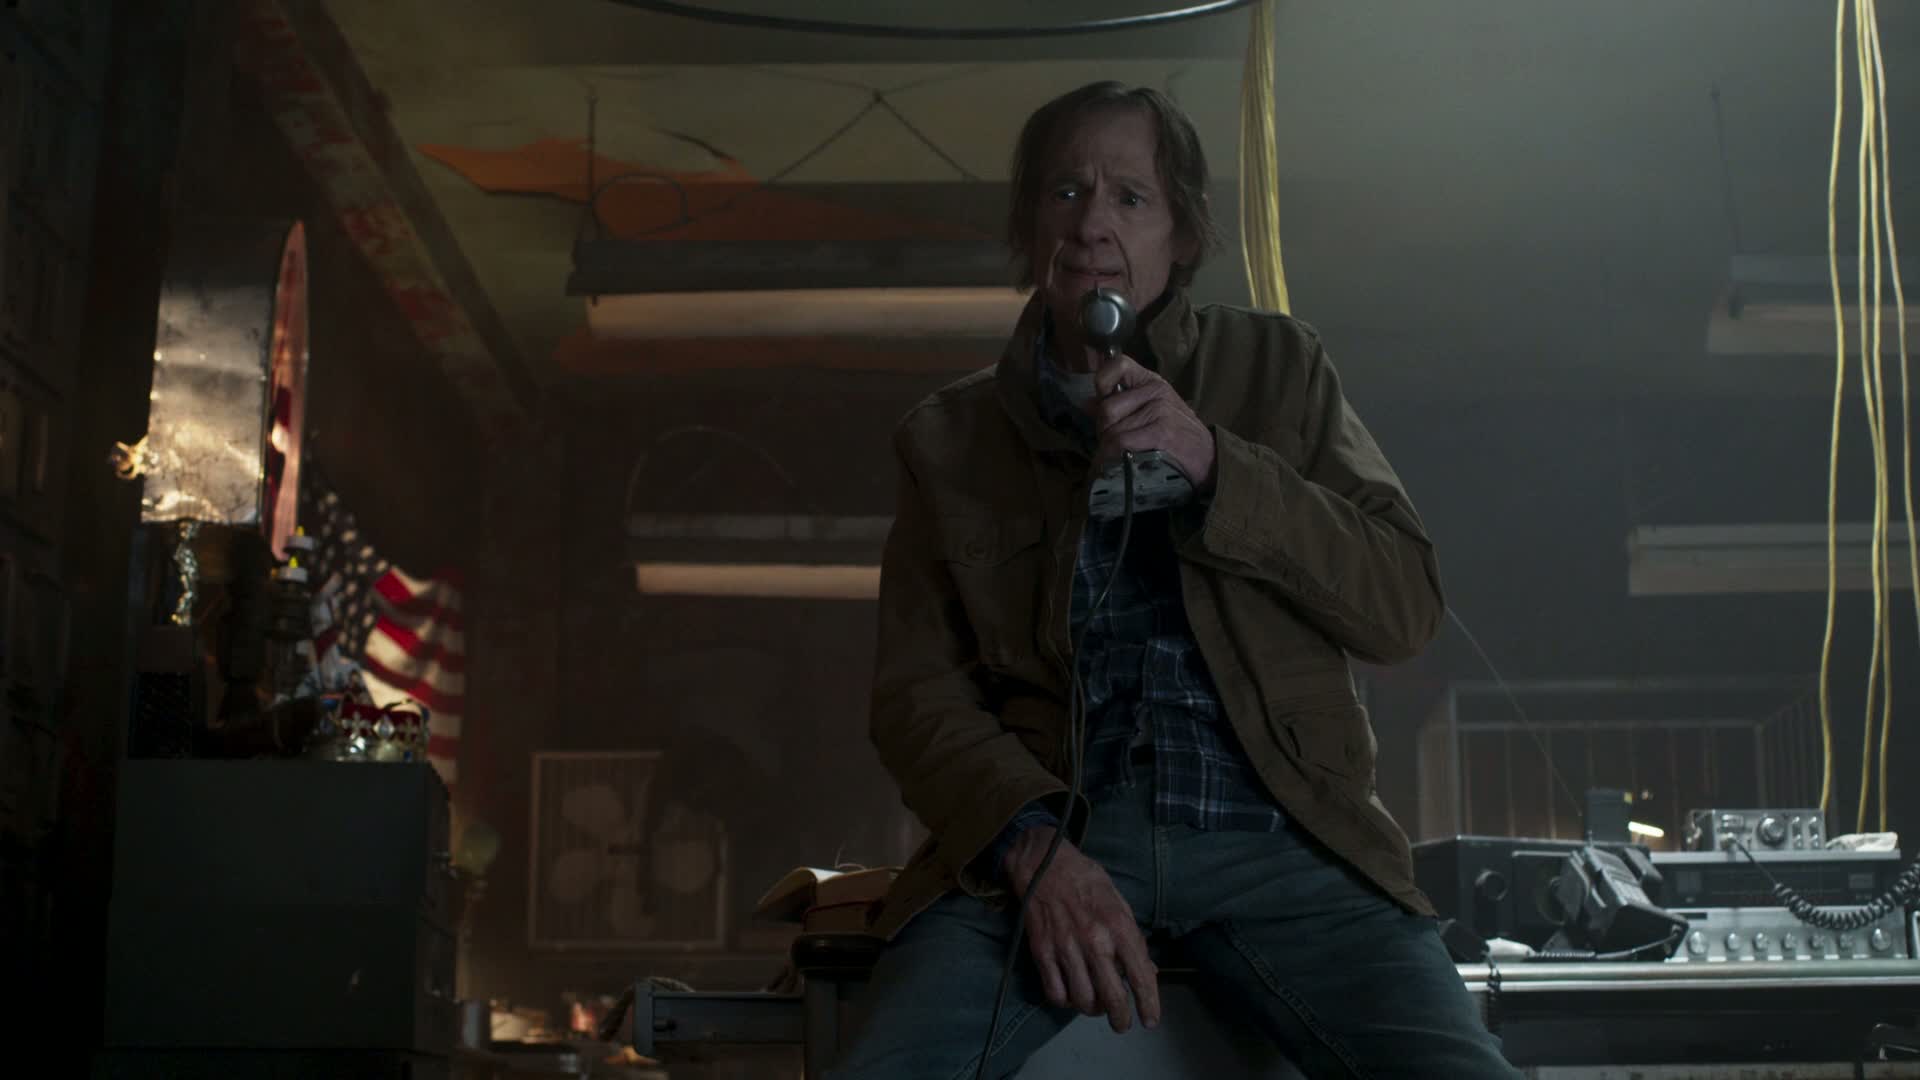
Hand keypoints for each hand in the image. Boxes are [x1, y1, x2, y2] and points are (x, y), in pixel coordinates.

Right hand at [1003, 826, 1160, 1032]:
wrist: (1043, 864)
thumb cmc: (1086, 880)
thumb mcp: (1119, 902)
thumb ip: (1133, 938)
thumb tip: (1148, 971)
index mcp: (1119, 926)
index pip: (1140, 975)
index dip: (1149, 1004)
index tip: (1150, 1021)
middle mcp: (1094, 941)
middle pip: (1112, 997)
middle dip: (1121, 1019)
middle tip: (1122, 1025)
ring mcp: (1066, 948)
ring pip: (1083, 1000)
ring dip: (1093, 1011)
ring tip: (1097, 1007)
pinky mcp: (1042, 951)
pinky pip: (1055, 992)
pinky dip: (1065, 1002)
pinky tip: (1071, 995)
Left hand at [1088, 351, 1216, 491]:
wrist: (1207, 459)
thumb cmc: (1176, 437)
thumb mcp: (1151, 413)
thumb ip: (1119, 405)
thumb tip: (1086, 402)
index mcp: (1152, 382)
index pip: (1118, 364)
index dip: (1103, 382)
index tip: (1103, 402)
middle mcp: (1156, 390)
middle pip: (1107, 408)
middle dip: (1104, 430)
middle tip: (1114, 443)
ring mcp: (1160, 410)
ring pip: (1112, 430)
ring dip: (1109, 448)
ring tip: (1122, 454)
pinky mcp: (1161, 431)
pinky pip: (1121, 442)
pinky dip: (1114, 456)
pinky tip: (1120, 462)